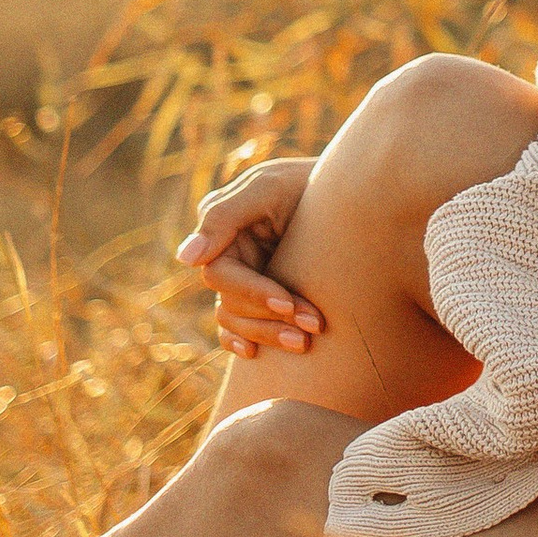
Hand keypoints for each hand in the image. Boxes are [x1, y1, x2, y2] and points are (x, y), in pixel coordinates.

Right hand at [175, 158, 325, 357]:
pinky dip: (243, 341)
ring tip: (306, 343)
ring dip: (268, 335)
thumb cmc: (306, 181)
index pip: (221, 276)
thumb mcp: (268, 188)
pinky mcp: (261, 294)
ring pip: (237, 320)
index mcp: (221, 229)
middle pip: (231, 304)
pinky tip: (256, 354)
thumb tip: (185, 260)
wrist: (352, 192)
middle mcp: (228, 255)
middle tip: (314, 326)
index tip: (288, 304)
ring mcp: (244, 276)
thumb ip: (223, 216)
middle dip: (270, 319)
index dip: (253, 294)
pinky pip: (238, 327)